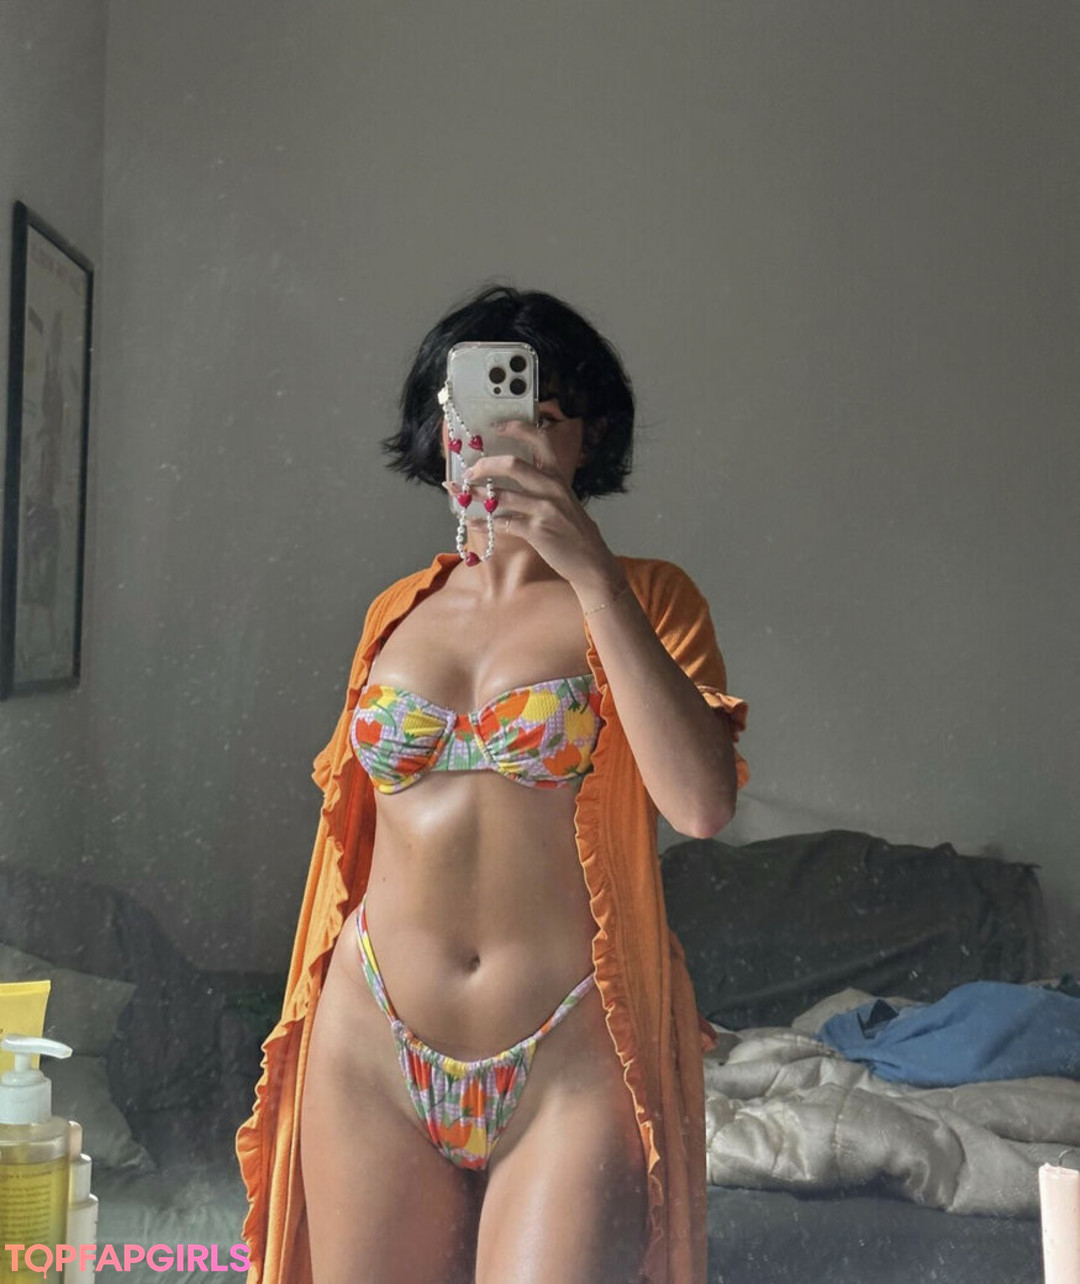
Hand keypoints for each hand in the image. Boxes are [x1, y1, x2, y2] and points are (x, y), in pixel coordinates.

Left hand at [445, 418, 622, 594]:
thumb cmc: (573, 530)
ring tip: (459, 493)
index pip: (539, 440)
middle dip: (484, 466)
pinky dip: (482, 523)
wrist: (591, 560)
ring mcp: (544, 510)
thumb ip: (541, 485)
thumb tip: (507, 476)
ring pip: (502, 496)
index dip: (516, 428)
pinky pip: (502, 523)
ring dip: (476, 494)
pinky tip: (470, 522)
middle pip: (512, 465)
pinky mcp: (537, 531)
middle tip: (468, 472)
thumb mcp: (564, 499)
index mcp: (558, 476)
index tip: (495, 426)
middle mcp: (552, 488)